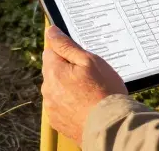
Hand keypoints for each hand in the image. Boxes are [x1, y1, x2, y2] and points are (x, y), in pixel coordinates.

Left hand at [41, 25, 127, 142]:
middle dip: (67, 70)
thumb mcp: (89, 61)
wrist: (110, 128)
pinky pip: (61, 106)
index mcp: (53, 71)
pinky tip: (86, 106)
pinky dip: (71, 104)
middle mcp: (47, 90)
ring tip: (90, 94)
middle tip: (90, 77)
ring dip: (68, 88)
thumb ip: (66, 45)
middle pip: (54, 70)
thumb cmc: (103, 91)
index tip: (81, 58)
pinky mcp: (58, 121)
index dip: (66, 51)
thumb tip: (51, 31)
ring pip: (57, 89)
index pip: (51, 51)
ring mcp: (52, 107)